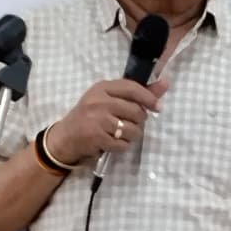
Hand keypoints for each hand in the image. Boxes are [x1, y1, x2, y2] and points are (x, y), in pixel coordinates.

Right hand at [50, 78, 168, 165]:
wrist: (65, 137)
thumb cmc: (90, 117)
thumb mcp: (109, 100)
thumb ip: (137, 93)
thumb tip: (165, 84)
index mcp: (102, 88)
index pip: (132, 88)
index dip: (149, 98)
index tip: (158, 107)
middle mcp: (99, 101)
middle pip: (136, 111)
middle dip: (139, 121)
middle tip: (129, 124)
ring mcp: (97, 119)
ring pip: (132, 129)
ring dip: (132, 136)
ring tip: (121, 135)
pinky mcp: (96, 137)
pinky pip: (123, 144)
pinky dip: (122, 146)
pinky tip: (113, 143)